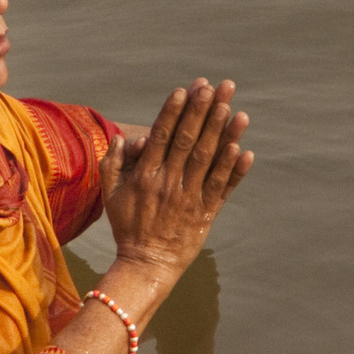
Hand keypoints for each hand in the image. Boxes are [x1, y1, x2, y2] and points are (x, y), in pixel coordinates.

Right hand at [98, 79, 252, 287]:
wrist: (146, 265)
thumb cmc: (127, 227)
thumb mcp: (110, 194)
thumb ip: (112, 163)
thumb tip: (120, 137)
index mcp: (145, 174)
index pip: (161, 135)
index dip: (174, 111)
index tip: (185, 90)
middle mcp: (168, 182)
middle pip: (188, 140)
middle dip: (201, 111)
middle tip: (214, 87)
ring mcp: (188, 198)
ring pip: (208, 159)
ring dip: (221, 132)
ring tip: (233, 108)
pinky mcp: (205, 213)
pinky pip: (221, 188)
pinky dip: (232, 169)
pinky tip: (242, 149)